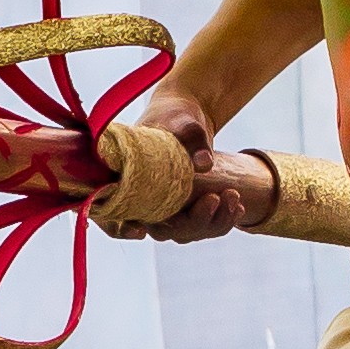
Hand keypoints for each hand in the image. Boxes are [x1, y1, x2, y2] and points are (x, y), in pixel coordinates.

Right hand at [136, 91, 248, 243]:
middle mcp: (143, 201)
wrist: (187, 118)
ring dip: (213, 222)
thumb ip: (190, 137)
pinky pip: (202, 226)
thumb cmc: (174, 115)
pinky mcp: (185, 211)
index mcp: (128, 181)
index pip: (111, 217)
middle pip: (160, 231)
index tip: (140, 231)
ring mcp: (165, 210)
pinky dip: (221, 220)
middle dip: (192, 222)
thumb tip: (205, 163)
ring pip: (185, 232)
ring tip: (234, 196)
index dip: (121, 229)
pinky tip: (238, 205)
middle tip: (216, 197)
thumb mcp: (181, 120)